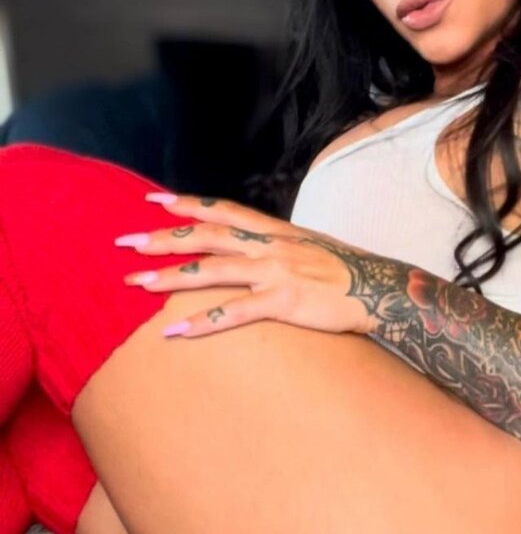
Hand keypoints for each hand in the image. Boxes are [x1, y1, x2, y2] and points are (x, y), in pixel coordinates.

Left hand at [115, 191, 379, 337]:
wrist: (381, 289)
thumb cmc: (348, 272)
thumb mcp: (312, 248)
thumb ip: (280, 247)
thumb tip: (255, 250)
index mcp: (277, 231)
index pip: (224, 211)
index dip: (188, 205)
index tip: (154, 201)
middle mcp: (271, 245)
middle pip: (207, 236)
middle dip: (163, 238)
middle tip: (126, 242)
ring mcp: (277, 272)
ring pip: (213, 270)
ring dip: (171, 276)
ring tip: (137, 282)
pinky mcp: (285, 301)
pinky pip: (236, 312)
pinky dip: (203, 322)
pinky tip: (175, 332)